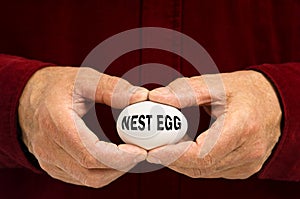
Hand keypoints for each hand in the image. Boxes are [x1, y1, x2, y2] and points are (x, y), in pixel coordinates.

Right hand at [19, 67, 147, 186]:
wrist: (27, 97)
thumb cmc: (57, 86)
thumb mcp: (84, 78)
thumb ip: (113, 88)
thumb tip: (141, 97)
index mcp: (56, 124)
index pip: (91, 155)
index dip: (119, 158)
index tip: (140, 151)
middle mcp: (48, 148)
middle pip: (91, 172)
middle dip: (121, 166)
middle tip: (140, 153)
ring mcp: (48, 160)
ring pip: (88, 179)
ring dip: (113, 171)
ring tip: (130, 154)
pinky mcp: (51, 166)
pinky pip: (81, 177)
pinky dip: (101, 171)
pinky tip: (114, 157)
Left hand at [147, 71, 280, 178]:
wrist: (274, 104)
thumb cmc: (245, 91)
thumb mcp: (216, 84)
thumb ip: (186, 91)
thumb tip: (156, 97)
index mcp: (243, 127)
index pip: (204, 153)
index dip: (175, 155)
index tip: (152, 151)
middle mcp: (248, 151)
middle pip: (201, 166)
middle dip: (172, 160)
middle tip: (151, 148)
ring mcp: (248, 164)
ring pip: (204, 172)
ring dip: (181, 162)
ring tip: (164, 146)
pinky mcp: (243, 169)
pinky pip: (212, 170)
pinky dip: (194, 163)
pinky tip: (183, 149)